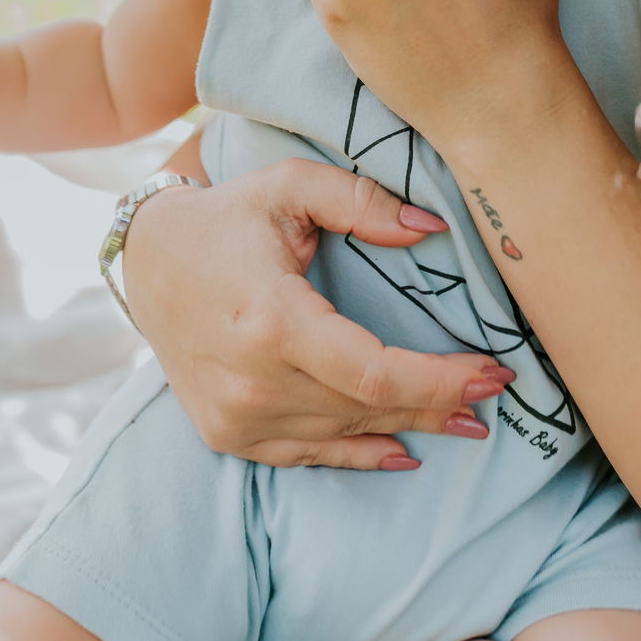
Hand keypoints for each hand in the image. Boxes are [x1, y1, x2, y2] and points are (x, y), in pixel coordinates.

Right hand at [122, 157, 514, 467]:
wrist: (146, 261)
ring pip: (342, 433)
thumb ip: (362, 200)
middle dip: (439, 403)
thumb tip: (430, 228)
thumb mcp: (290, 185)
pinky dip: (357, 454)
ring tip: (466, 421)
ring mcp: (235, 416)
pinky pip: (305, 455)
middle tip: (494, 393)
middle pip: (366, 407)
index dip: (439, 380)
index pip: (373, 370)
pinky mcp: (226, 433)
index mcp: (270, 319)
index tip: (492, 370)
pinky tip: (402, 451)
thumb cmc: (226, 216)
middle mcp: (251, 380)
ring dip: (408, 427)